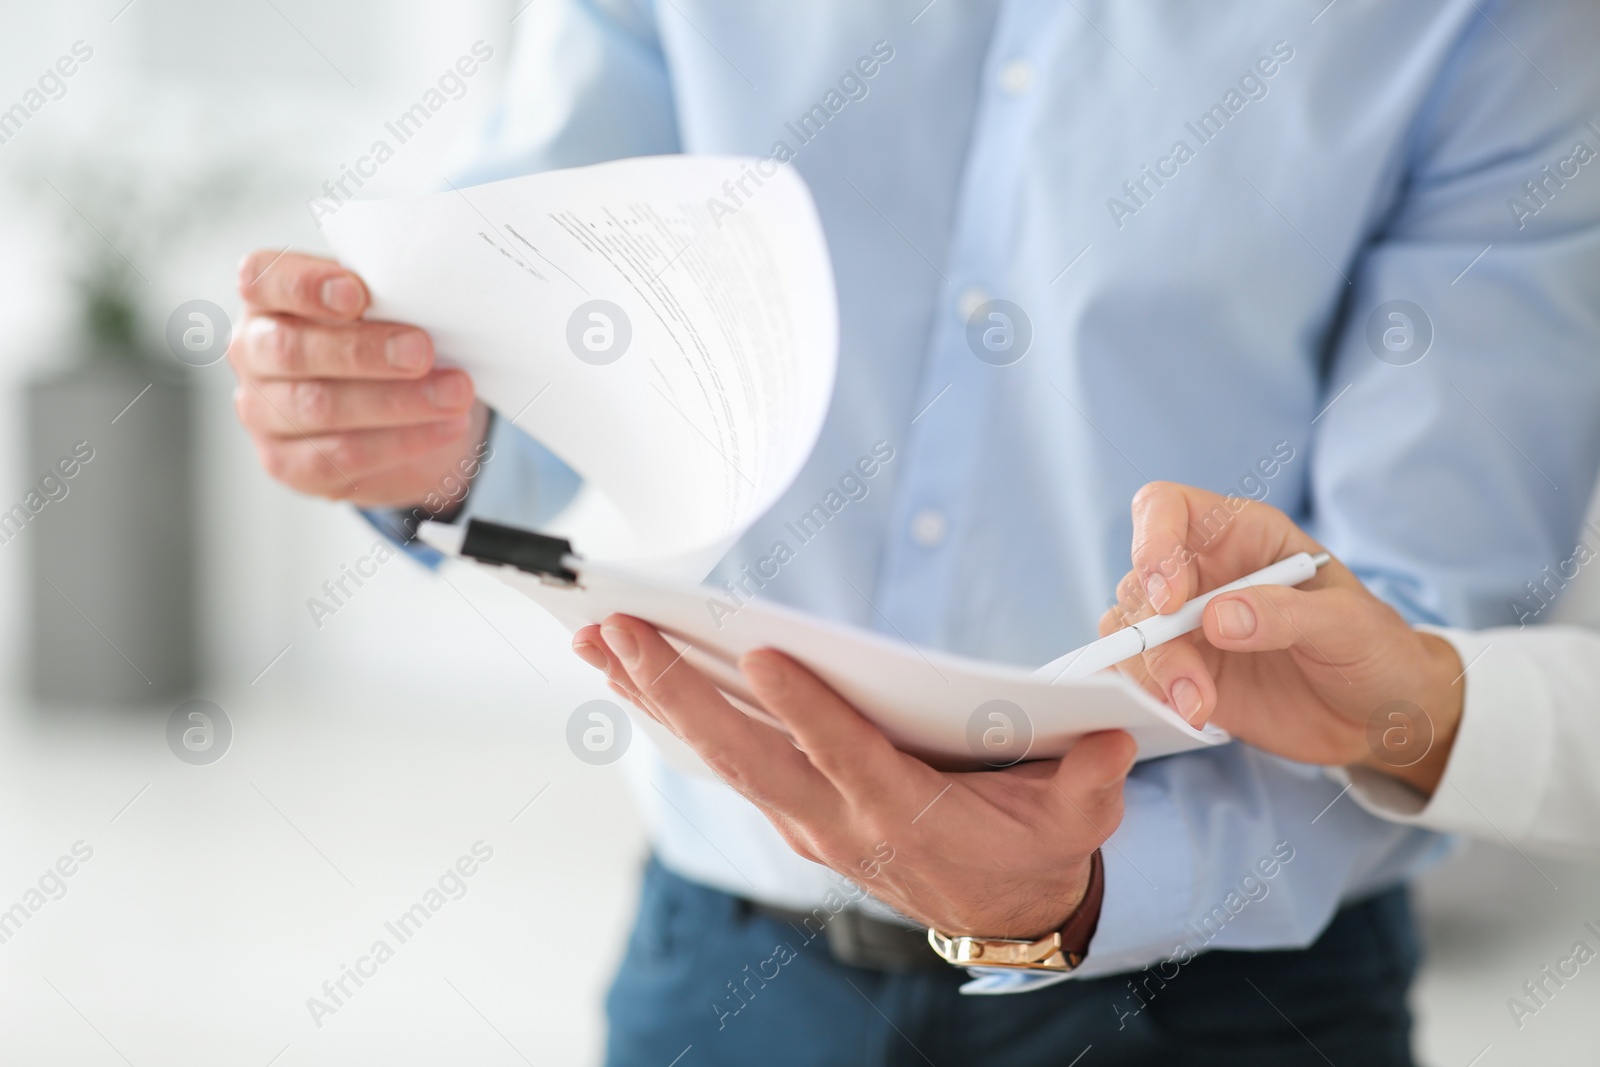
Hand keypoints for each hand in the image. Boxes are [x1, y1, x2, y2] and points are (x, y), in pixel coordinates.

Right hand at [230, 250, 489, 511]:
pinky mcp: (288, 463)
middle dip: (362, 351)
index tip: (357, 293)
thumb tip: (426, 297)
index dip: (305, 285)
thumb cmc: (390, 345)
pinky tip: (445, 428)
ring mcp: (263, 412)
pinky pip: (341, 456)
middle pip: (289, 349)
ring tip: (454, 394)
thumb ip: (388, 298)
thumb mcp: (388, 310)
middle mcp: (253, 353)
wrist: (405, 419)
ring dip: (396, 401)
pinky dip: (401, 441)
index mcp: (268, 299)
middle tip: (421, 351)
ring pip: (319, 407)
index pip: (262, 278)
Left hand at [573, 615, 1136, 939]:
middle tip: (619, 631)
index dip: (806, 709)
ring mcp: (804, 817)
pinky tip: (629, 676)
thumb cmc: (1035, 846)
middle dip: (678, 690)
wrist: (1002, 912)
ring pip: (718, 755)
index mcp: (906, 813)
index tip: (761, 654)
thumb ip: (1087, 783)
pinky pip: (721, 762)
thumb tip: (1108, 736)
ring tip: (595, 640)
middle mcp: (837, 818)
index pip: (846, 755)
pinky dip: (672, 718)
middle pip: (746, 753)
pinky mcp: (790, 809)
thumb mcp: (1078, 820)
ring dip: (652, 698)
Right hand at [1104, 481, 1464, 795]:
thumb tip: (1217, 618)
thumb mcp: (1350, 624)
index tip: (1170, 597)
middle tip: (1191, 679)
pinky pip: (1137, 674)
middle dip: (1152, 632)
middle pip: (1137, 580)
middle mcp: (1204, 575)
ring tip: (1198, 707)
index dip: (1153, 541)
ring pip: (1128, 631)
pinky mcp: (1184, 673)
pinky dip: (1147, 695)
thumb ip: (1288, 614)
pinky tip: (1188, 715)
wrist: (1382, 715)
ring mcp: (1189, 626)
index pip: (1167, 508)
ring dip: (1151, 671)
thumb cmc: (1377, 650)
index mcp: (1242, 536)